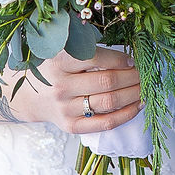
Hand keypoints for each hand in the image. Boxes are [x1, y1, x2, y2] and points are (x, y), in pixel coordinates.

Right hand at [7, 48, 142, 133]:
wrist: (30, 95)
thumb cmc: (54, 69)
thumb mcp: (63, 51)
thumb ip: (88, 49)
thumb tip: (127, 54)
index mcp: (59, 61)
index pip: (96, 58)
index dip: (120, 58)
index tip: (131, 59)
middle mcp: (60, 85)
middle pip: (107, 81)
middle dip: (133, 77)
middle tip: (144, 74)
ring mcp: (65, 108)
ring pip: (109, 102)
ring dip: (133, 94)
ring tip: (144, 88)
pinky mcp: (70, 125)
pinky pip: (104, 123)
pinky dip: (126, 115)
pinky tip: (137, 105)